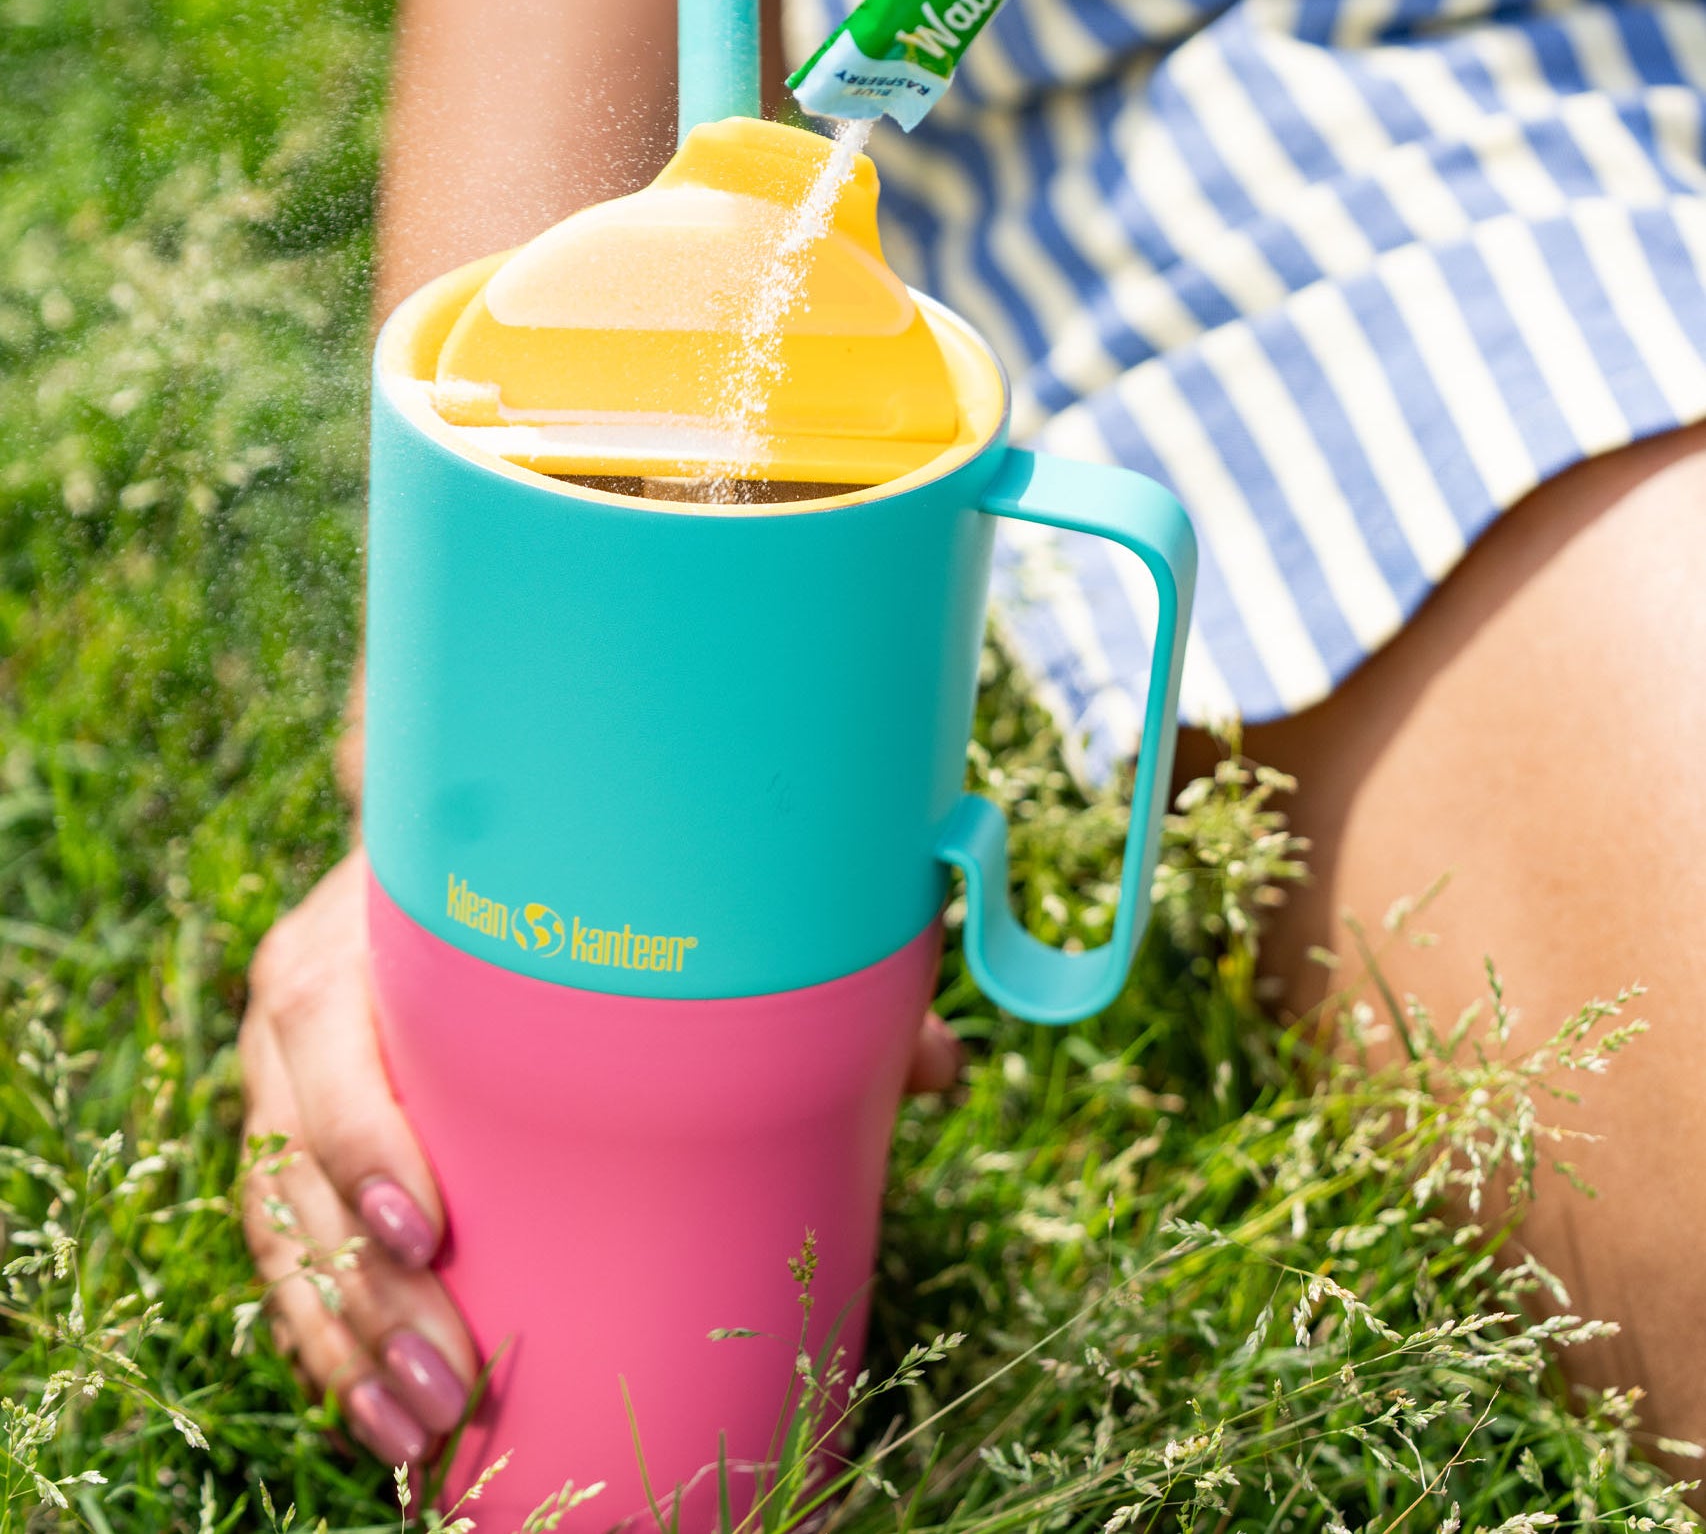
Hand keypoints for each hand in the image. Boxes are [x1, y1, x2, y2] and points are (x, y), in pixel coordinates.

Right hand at [240, 851, 963, 1467]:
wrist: (485, 837)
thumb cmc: (571, 873)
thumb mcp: (647, 898)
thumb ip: (784, 967)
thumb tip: (937, 1067)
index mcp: (380, 914)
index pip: (328, 1015)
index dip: (358, 1131)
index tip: (430, 1234)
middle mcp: (317, 992)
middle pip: (295, 1151)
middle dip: (363, 1292)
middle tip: (457, 1388)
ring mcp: (298, 1069)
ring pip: (281, 1222)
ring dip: (343, 1343)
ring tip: (425, 1436)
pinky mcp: (307, 1132)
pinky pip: (287, 1247)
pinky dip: (327, 1340)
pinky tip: (384, 1421)